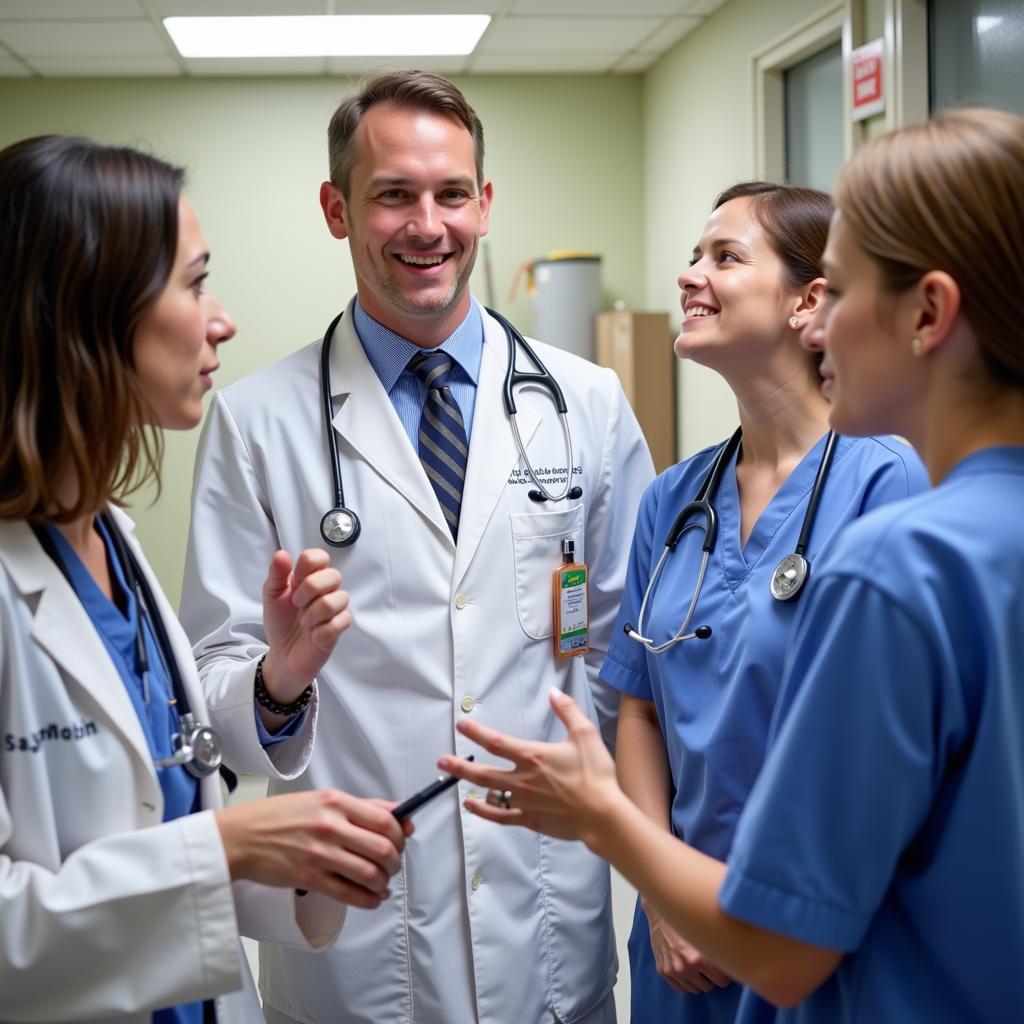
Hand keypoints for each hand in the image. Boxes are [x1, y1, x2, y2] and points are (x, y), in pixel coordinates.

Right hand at [215, 790, 410, 908]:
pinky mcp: (308, 878)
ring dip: (383, 882)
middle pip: (382, 848)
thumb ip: (361, 806)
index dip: (401, 834)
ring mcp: (320, 854)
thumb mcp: (321, 800)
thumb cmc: (279, 817)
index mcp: (336, 802)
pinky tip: (372, 898)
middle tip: (393, 864)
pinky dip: (368, 900)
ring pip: (369, 873)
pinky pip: (349, 894)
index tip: (402, 840)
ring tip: (382, 883)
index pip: (385, 819)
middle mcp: (330, 826)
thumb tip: (399, 814)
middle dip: (395, 861)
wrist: (240, 836)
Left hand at [261, 549, 349, 700]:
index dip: (308, 565)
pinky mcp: (339, 629)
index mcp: (310, 578)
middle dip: (310, 590)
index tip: (296, 579)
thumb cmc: (280, 622)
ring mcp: (335, 610)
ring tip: (304, 623)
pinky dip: (321, 631)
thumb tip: (282, 554)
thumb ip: (276, 574)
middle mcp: (326, 591)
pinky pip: (342, 622)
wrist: (281, 655)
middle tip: (297, 604)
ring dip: (314, 613)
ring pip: (339, 599)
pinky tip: (313, 635)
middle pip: (334, 575)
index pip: (320, 557)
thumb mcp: (271, 596)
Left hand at [438, 689, 623, 845]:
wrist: (603, 814)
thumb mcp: (584, 734)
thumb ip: (567, 710)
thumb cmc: (596, 774)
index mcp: (533, 756)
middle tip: (442, 759)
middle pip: (482, 771)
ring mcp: (523, 801)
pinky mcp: (529, 819)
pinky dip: (483, 811)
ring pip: (488, 793)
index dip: (476, 733)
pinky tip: (472, 806)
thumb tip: (554, 691)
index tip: (461, 726)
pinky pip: (500, 816)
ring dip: (468, 785)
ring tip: (451, 779)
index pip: (496, 742)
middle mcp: (522, 779)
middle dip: (459, 765)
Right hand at [644, 901, 731, 993]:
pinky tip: (687, 968)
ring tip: (697, 963)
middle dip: (711, 976)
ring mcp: (673, 970)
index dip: (724, 973)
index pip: (722, 981)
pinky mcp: (663, 971)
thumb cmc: (689, 918)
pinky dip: (686, 982)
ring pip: (695, 989)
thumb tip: (741, 959)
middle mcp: (685, 967)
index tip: (722, 964)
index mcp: (699, 958)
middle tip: (709, 961)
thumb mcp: (709, 930)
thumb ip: (722, 948)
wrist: (663, 910)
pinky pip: (681, 989)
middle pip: (709, 986)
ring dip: (699, 980)